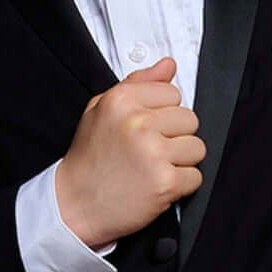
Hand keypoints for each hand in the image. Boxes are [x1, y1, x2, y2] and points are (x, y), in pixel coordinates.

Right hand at [56, 56, 205, 249]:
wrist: (73, 206)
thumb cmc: (89, 159)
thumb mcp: (101, 110)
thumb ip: (137, 84)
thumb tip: (168, 65)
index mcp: (122, 100)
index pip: (173, 93)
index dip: (162, 114)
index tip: (144, 130)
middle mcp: (138, 123)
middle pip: (190, 120)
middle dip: (175, 137)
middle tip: (149, 153)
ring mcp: (153, 153)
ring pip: (197, 148)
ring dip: (181, 162)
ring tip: (153, 169)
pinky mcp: (165, 182)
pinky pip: (196, 177)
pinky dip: (181, 186)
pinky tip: (156, 186)